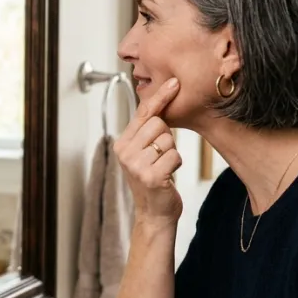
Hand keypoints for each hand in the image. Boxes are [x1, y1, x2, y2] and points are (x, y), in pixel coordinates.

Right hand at [114, 77, 182, 224]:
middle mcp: (125, 153)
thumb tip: (161, 101)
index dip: (160, 97)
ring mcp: (136, 165)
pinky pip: (175, 156)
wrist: (154, 214)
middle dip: (167, 138)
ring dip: (171, 153)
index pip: (143, 113)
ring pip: (168, 140)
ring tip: (162, 167)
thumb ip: (147, 131)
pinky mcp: (151, 176)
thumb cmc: (153, 180)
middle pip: (158, 124)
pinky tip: (167, 176)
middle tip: (160, 156)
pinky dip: (176, 165)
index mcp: (122, 144)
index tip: (174, 82)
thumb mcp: (144, 153)